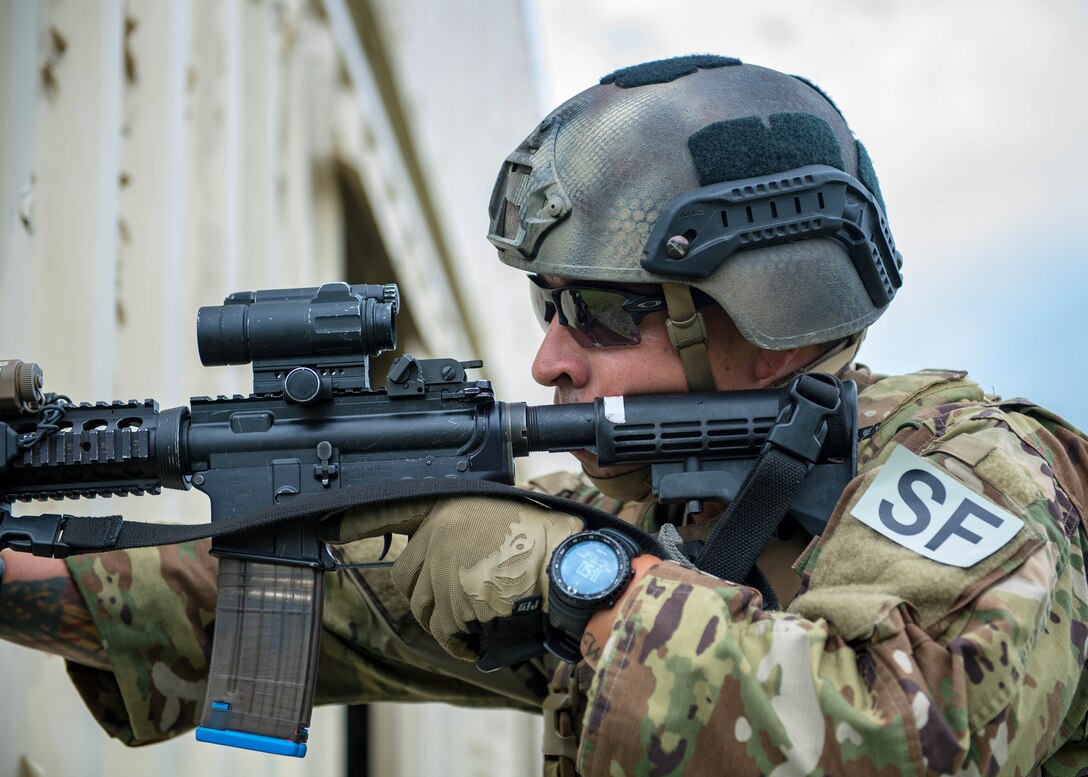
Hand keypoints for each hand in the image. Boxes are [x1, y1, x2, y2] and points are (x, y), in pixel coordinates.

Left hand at [321, 496, 581, 660]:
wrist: (571, 566)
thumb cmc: (548, 541)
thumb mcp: (503, 514)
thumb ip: (468, 528)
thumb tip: (451, 550)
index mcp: (449, 508)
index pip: (389, 512)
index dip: (358, 521)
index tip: (329, 527)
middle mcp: (439, 535)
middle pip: (408, 578)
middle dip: (429, 597)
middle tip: (461, 603)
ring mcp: (444, 568)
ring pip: (425, 609)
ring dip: (447, 622)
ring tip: (480, 619)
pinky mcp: (454, 600)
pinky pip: (446, 632)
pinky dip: (462, 643)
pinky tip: (483, 637)